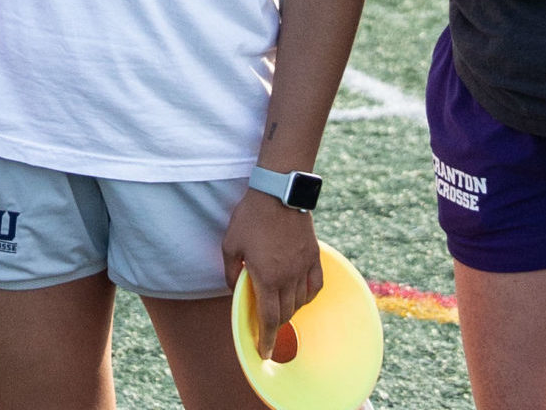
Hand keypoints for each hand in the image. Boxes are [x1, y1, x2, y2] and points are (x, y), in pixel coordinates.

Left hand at [221, 191, 322, 357]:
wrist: (279, 193)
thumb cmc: (250, 217)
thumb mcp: (230, 245)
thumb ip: (231, 272)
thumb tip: (234, 289)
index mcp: (267, 277)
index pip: (269, 318)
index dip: (267, 339)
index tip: (265, 352)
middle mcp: (288, 277)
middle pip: (285, 313)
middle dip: (275, 325)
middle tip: (266, 327)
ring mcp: (304, 267)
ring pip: (300, 301)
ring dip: (289, 310)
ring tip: (278, 307)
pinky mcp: (314, 256)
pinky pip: (315, 285)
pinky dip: (308, 295)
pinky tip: (300, 294)